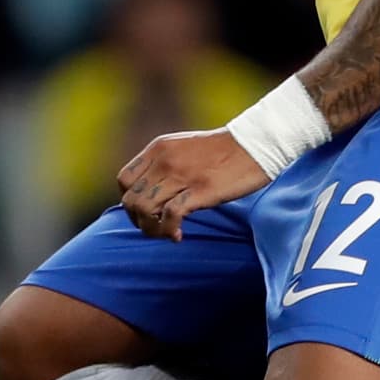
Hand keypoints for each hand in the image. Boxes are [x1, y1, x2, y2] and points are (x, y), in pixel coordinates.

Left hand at [119, 129, 268, 240]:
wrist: (256, 144)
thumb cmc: (224, 150)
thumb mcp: (185, 147)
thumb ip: (165, 163)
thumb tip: (151, 191)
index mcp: (159, 148)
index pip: (124, 180)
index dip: (130, 200)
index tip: (146, 211)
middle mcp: (165, 160)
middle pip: (130, 200)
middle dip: (138, 220)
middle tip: (157, 227)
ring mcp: (181, 175)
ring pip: (144, 210)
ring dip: (152, 229)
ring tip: (168, 232)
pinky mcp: (200, 190)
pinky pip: (170, 217)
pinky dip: (169, 231)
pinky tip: (179, 235)